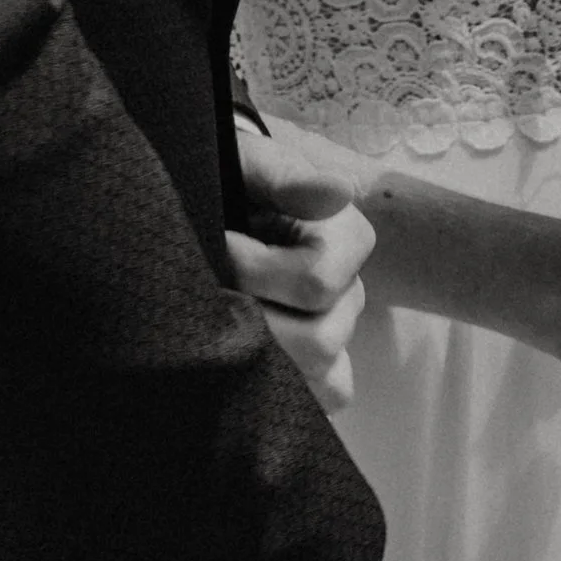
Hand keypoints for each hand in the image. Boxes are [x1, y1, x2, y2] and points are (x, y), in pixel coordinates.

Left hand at [231, 114, 374, 409]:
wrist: (216, 198)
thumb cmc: (233, 178)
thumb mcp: (248, 163)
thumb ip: (285, 175)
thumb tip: (339, 190)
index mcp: (345, 238)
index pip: (317, 282)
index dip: (255, 269)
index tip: (220, 243)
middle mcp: (349, 291)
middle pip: (320, 341)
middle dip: (252, 318)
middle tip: (212, 288)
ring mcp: (335, 332)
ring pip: (324, 378)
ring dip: (264, 358)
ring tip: (221, 325)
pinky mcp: (315, 366)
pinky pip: (325, 397)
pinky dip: (287, 391)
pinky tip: (244, 369)